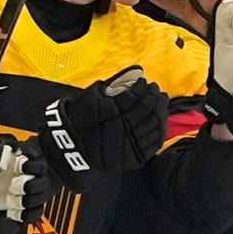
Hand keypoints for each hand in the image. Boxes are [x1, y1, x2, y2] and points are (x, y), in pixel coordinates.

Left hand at [0, 140, 55, 225]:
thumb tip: (8, 152)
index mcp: (17, 158)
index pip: (35, 158)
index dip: (32, 164)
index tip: (23, 167)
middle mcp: (24, 174)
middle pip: (42, 179)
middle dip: (30, 186)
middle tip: (15, 187)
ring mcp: (26, 190)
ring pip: (40, 196)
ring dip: (27, 201)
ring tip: (11, 201)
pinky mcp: (24, 205)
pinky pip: (34, 211)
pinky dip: (25, 214)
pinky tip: (13, 212)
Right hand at [40, 66, 169, 177]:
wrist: (72, 149)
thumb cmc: (78, 121)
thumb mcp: (91, 97)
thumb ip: (112, 86)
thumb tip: (133, 75)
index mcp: (114, 111)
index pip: (137, 96)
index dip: (144, 88)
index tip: (145, 82)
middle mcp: (125, 128)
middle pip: (150, 110)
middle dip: (155, 97)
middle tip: (155, 90)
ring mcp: (132, 144)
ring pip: (156, 125)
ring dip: (161, 112)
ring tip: (160, 103)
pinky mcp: (135, 157)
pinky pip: (155, 143)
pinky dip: (160, 130)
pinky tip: (160, 121)